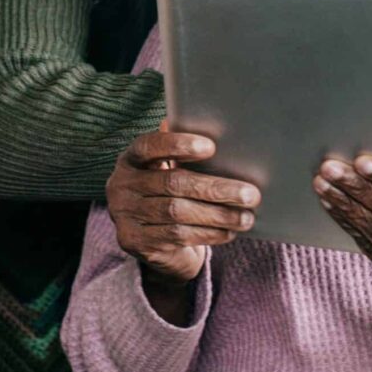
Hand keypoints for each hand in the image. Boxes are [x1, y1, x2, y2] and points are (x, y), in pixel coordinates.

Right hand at [105, 129, 260, 286]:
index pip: (149, 146)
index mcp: (130, 159)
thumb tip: (219, 129)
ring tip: (246, 216)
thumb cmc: (168, 194)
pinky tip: (229, 231)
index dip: (178, 144)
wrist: (151, 243)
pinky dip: (208, 233)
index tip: (211, 147)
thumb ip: (182, 151)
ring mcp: (126, 216)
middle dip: (215, 188)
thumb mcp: (169, 170)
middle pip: (173, 183)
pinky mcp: (137, 243)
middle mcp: (121, 186)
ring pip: (178, 212)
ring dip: (218, 215)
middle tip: (250, 194)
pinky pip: (178, 236)